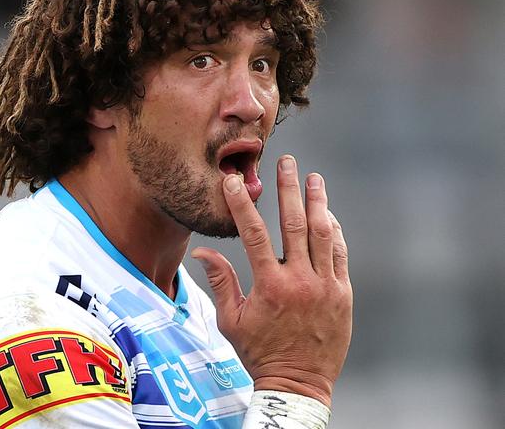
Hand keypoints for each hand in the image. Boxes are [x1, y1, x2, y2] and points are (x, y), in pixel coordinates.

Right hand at [192, 156, 351, 407]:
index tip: (234, 180)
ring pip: (324, 234)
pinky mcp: (343, 294)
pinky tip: (327, 215)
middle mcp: (300, 281)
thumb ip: (221, 282)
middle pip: (295, 223)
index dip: (243, 204)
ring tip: (314, 178)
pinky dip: (334, 232)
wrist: (298, 384)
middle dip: (289, 189)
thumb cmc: (259, 353)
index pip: (254, 234)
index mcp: (270, 286)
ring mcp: (326, 286)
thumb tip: (203, 252)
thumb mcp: (232, 321)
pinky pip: (340, 255)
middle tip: (287, 162)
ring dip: (318, 202)